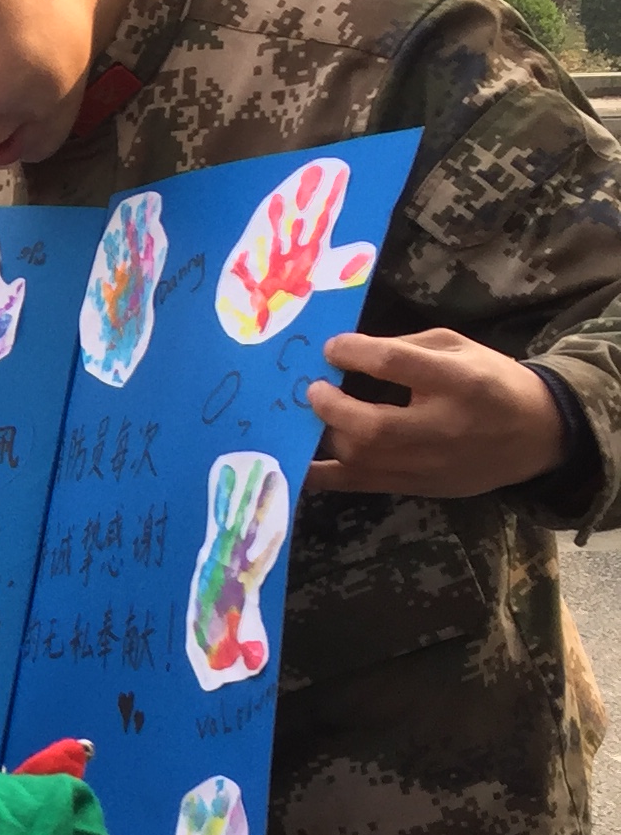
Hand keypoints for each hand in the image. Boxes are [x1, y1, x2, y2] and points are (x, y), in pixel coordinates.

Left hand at [305, 330, 566, 497]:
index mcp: (458, 382)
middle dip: (330, 406)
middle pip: (372, 426)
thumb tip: (347, 351)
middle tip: (314, 389)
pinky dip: (323, 476)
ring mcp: (430, 465)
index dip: (353, 352)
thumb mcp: (458, 346)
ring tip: (313, 415)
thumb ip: (404, 347)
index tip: (331, 348)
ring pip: (363, 459)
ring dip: (326, 435)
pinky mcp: (419, 487)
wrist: (537, 433)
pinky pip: (360, 485)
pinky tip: (298, 462)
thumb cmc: (491, 381)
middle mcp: (443, 428)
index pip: (394, 365)